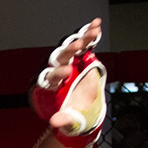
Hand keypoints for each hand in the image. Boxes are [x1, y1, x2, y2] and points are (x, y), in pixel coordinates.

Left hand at [31, 19, 106, 147]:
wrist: (84, 112)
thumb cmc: (73, 118)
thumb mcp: (69, 122)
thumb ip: (63, 120)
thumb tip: (55, 122)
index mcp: (52, 86)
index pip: (51, 76)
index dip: (58, 73)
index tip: (67, 72)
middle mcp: (60, 71)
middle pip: (60, 58)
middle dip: (68, 51)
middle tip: (77, 45)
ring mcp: (72, 63)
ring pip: (74, 48)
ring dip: (83, 38)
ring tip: (93, 30)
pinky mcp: (83, 59)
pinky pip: (86, 45)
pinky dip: (90, 35)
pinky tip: (97, 25)